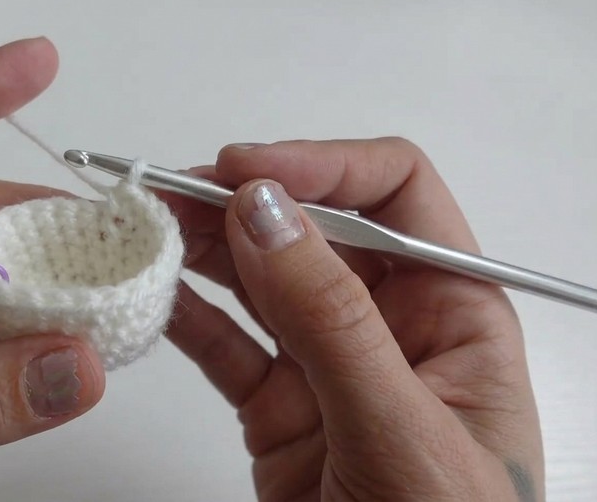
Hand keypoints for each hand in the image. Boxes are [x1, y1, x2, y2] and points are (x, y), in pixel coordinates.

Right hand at [166, 139, 542, 500]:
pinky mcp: (276, 406)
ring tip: (143, 227)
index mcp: (453, 310)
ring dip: (201, 247)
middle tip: (165, 193)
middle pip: (310, 226)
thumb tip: (266, 211)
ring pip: (257, 278)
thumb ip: (332, 321)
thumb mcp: (401, 431)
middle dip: (240, 200)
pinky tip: (149, 295)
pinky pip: (223, 344)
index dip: (320, 165)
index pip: (393, 195)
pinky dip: (183, 316)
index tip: (243, 170)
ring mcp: (326, 363)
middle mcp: (388, 323)